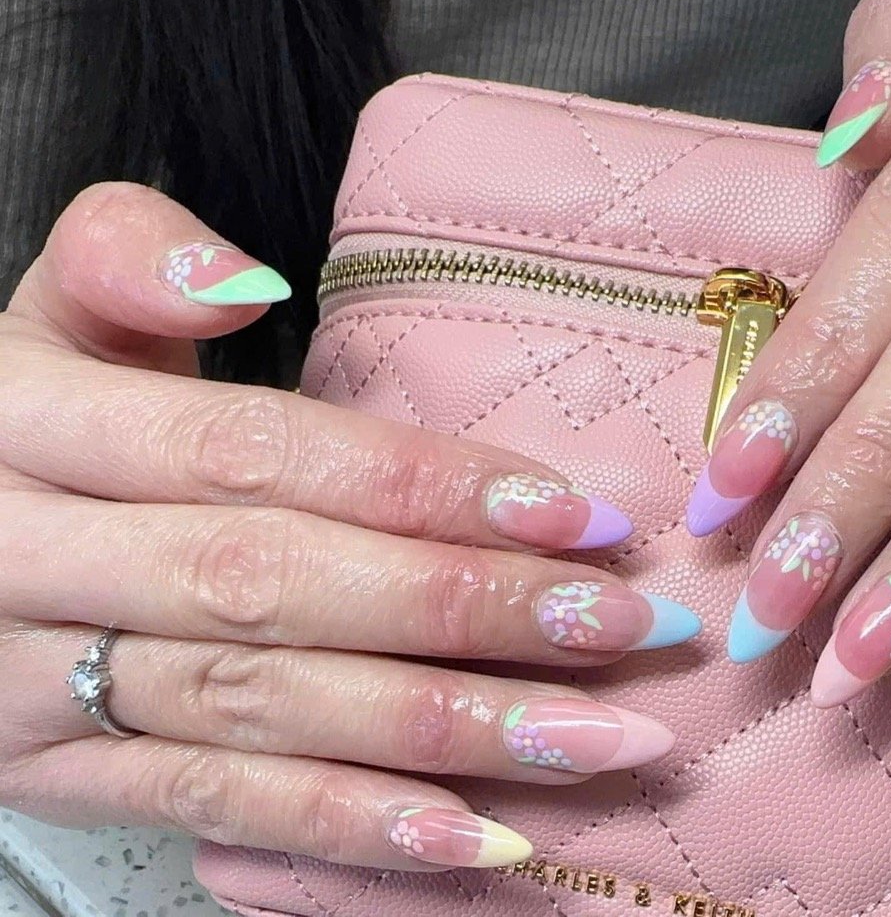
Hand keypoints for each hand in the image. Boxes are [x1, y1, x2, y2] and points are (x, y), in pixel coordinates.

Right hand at [0, 184, 699, 868]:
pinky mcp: (61, 776)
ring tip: (592, 740)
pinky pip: (216, 806)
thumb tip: (240, 280)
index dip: (422, 486)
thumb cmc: (26, 419)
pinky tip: (476, 841)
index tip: (574, 514)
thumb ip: (128, 260)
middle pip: (280, 586)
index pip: (260, 454)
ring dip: (444, 732)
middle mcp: (32, 558)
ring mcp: (39, 683)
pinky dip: (350, 829)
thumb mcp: (51, 315)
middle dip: (467, 611)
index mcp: (36, 423)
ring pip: (266, 710)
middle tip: (622, 628)